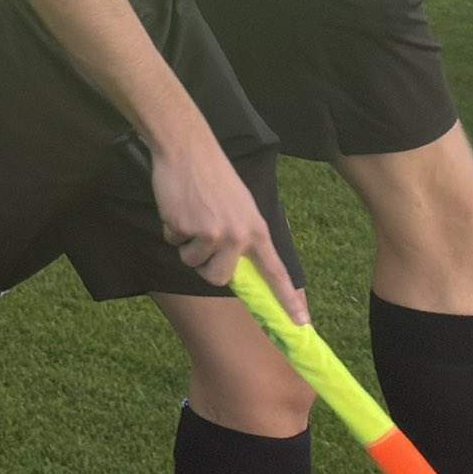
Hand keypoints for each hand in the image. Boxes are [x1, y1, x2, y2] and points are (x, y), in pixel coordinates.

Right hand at [149, 128, 290, 298]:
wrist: (188, 150)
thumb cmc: (214, 176)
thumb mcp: (241, 206)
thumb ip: (243, 235)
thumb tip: (237, 265)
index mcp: (257, 231)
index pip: (276, 272)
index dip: (288, 300)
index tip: (301, 323)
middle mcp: (238, 236)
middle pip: (218, 278)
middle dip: (204, 265)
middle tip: (200, 241)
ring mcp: (211, 233)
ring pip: (192, 261)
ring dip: (185, 244)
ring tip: (190, 216)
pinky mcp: (185, 228)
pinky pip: (173, 241)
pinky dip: (171, 228)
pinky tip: (178, 206)